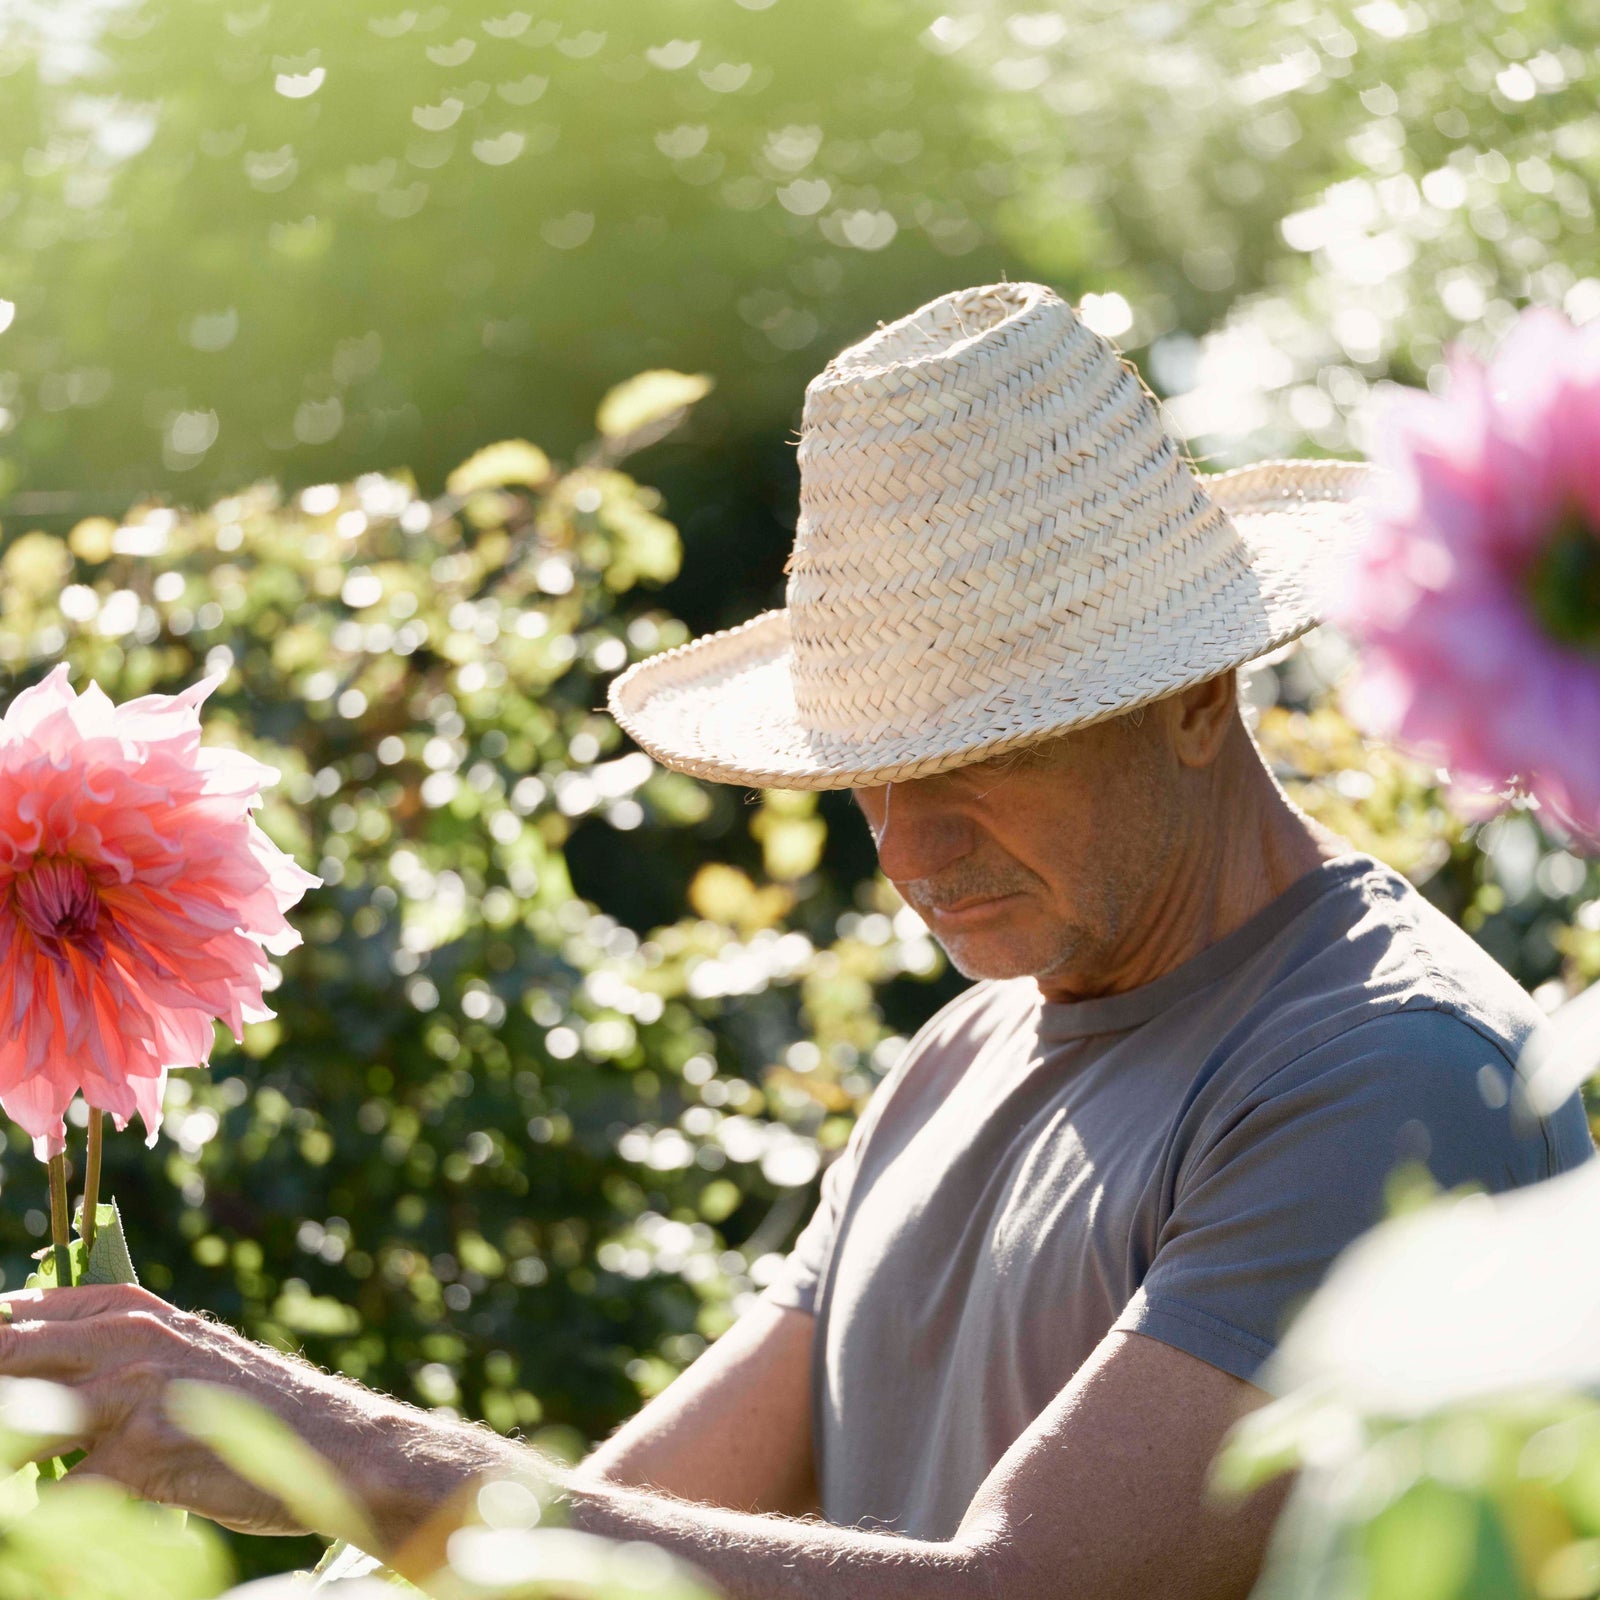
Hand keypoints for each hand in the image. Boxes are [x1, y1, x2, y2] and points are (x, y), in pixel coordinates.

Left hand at [0, 1283, 358, 1532]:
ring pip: (16, 1423)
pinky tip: (56, 1537)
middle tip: (9, 1438)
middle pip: (4, 1355)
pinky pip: (56, 1498)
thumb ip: (107, 1347)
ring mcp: (133, 1394)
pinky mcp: (143, 1456)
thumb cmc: (244, 1403)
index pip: (12, 1316)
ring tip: (15, 1490)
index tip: (6, 1389)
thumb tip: (24, 1351)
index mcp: (126, 1309)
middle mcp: (125, 1339)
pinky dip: (44, 1525)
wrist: (328, 1441)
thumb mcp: (177, 1350)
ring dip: (8, 1459)